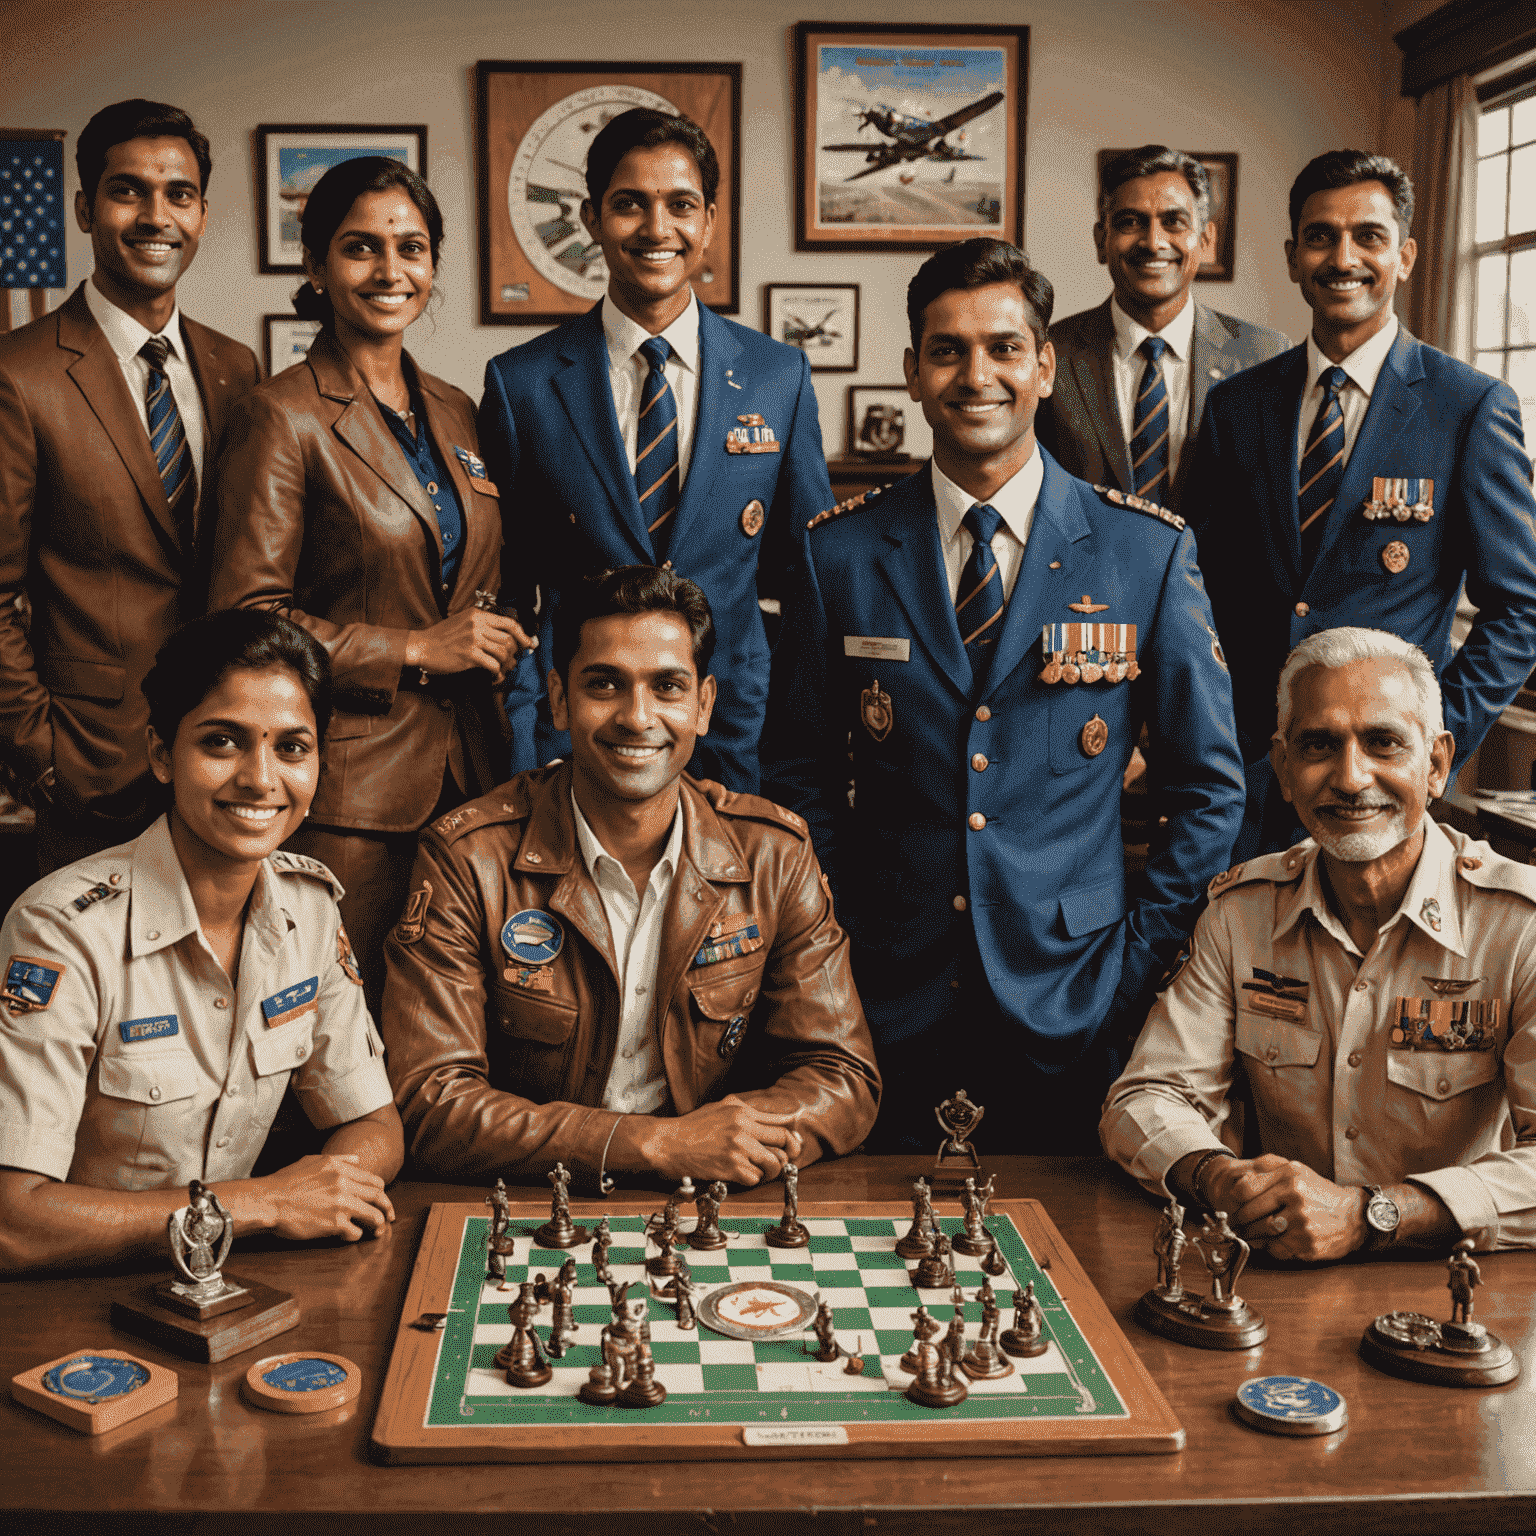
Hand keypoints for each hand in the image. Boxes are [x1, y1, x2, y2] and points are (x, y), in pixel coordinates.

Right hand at [256, 1153, 395, 1241]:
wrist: (268, 1200)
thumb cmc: (286, 1181)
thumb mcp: (313, 1161)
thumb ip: (339, 1160)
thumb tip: (357, 1160)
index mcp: (341, 1168)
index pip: (374, 1180)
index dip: (381, 1192)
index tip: (382, 1200)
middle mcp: (345, 1184)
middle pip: (378, 1197)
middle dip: (387, 1208)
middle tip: (390, 1217)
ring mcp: (342, 1204)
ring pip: (373, 1216)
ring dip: (378, 1225)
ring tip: (378, 1231)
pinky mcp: (334, 1223)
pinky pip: (355, 1232)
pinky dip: (356, 1235)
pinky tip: (350, 1236)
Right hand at [405, 610, 533, 678]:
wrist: (422, 646)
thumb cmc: (441, 637)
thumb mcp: (462, 622)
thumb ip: (481, 625)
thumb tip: (504, 636)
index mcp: (477, 614)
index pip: (509, 622)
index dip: (523, 635)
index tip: (528, 644)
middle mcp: (477, 624)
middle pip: (509, 639)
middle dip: (514, 653)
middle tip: (511, 661)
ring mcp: (473, 639)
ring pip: (503, 652)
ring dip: (506, 664)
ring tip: (501, 669)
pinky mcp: (470, 655)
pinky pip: (493, 665)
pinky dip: (497, 673)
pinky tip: (493, 676)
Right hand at [638, 1096, 804, 1185]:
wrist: (666, 1142)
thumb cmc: (692, 1126)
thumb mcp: (721, 1108)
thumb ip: (748, 1112)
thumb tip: (777, 1119)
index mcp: (743, 1112)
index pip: (781, 1123)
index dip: (792, 1137)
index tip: (794, 1146)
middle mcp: (743, 1128)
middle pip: (784, 1142)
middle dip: (787, 1155)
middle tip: (781, 1162)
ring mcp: (737, 1148)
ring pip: (774, 1163)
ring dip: (771, 1171)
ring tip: (761, 1171)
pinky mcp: (730, 1167)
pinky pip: (755, 1178)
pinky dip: (752, 1180)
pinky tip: (742, 1176)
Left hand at [1205, 1153, 1366, 1261]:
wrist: (1353, 1216)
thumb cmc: (1318, 1192)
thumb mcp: (1295, 1169)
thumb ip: (1267, 1167)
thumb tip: (1238, 1177)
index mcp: (1289, 1174)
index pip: (1244, 1188)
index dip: (1234, 1199)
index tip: (1235, 1204)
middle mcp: (1295, 1195)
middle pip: (1249, 1212)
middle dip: (1239, 1220)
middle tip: (1236, 1223)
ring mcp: (1301, 1220)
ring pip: (1260, 1232)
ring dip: (1251, 1235)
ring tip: (1250, 1233)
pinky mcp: (1306, 1242)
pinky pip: (1275, 1248)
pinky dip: (1270, 1246)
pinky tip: (1274, 1241)